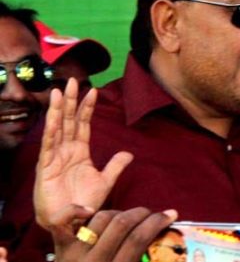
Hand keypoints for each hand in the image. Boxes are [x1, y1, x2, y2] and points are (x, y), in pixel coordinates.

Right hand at [34, 78, 133, 228]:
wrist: (72, 224)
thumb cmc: (85, 203)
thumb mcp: (104, 181)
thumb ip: (115, 166)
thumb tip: (129, 153)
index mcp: (79, 152)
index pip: (83, 124)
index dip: (87, 107)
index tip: (93, 89)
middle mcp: (65, 151)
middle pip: (68, 120)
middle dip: (69, 101)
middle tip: (71, 80)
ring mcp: (55, 158)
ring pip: (57, 128)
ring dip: (58, 109)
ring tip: (59, 91)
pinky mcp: (46, 167)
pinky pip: (49, 144)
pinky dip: (51, 129)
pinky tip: (53, 115)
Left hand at [47, 205, 176, 261]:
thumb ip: (142, 260)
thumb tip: (169, 252)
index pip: (138, 239)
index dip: (157, 223)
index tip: (170, 215)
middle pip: (122, 224)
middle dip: (143, 213)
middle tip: (153, 214)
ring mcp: (74, 255)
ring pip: (101, 219)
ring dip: (120, 213)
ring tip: (129, 219)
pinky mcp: (59, 249)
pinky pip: (61, 222)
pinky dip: (74, 211)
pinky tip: (89, 212)